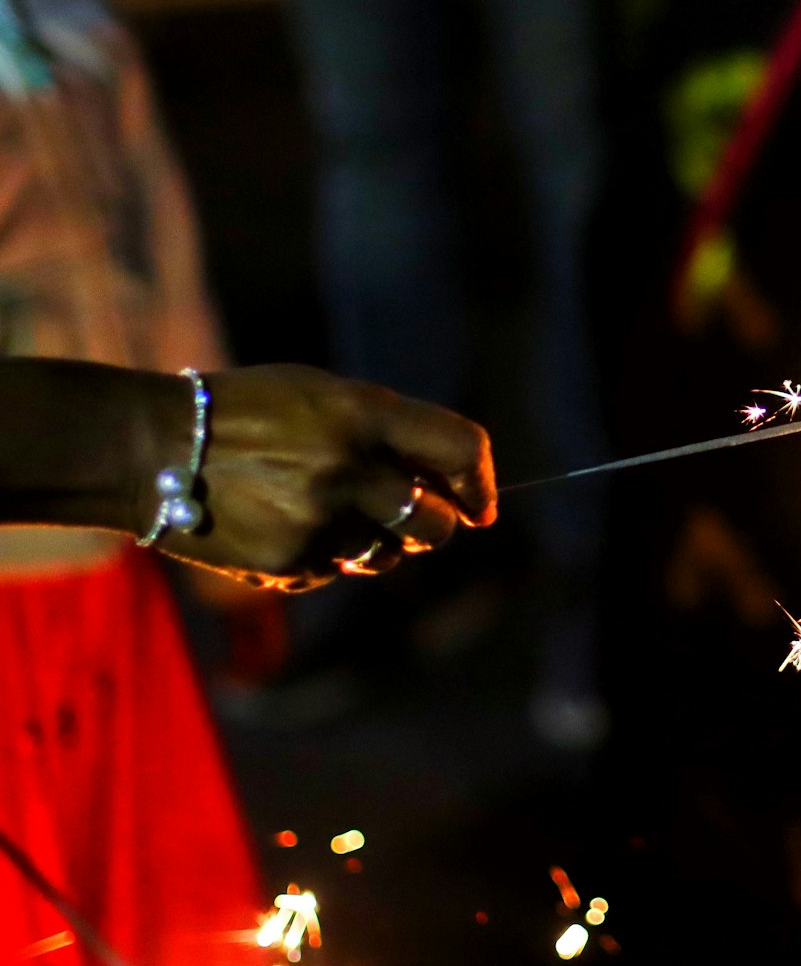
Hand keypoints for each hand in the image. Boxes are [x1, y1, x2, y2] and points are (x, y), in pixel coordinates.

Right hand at [146, 364, 496, 590]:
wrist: (154, 449)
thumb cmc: (249, 413)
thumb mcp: (323, 394)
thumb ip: (389, 431)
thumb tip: (449, 482)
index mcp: (364, 415)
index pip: (462, 449)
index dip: (479, 482)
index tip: (480, 505)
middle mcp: (350, 471)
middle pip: (436, 524)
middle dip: (432, 525)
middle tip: (412, 516)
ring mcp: (320, 523)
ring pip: (387, 555)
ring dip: (375, 542)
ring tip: (326, 510)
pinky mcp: (291, 565)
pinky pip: (335, 571)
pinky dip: (324, 556)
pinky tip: (285, 525)